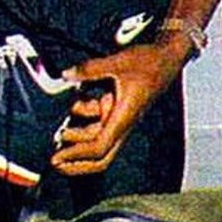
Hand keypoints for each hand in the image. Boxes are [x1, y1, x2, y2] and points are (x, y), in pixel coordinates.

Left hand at [50, 40, 186, 175]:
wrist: (166, 58)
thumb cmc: (149, 63)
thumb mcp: (118, 62)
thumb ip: (90, 69)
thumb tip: (66, 74)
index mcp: (123, 117)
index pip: (99, 146)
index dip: (77, 154)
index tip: (57, 156)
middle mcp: (121, 122)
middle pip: (100, 156)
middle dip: (77, 163)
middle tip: (55, 161)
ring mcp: (119, 117)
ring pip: (95, 138)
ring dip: (77, 138)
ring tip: (59, 130)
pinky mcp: (117, 109)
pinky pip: (97, 121)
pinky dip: (84, 116)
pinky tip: (74, 104)